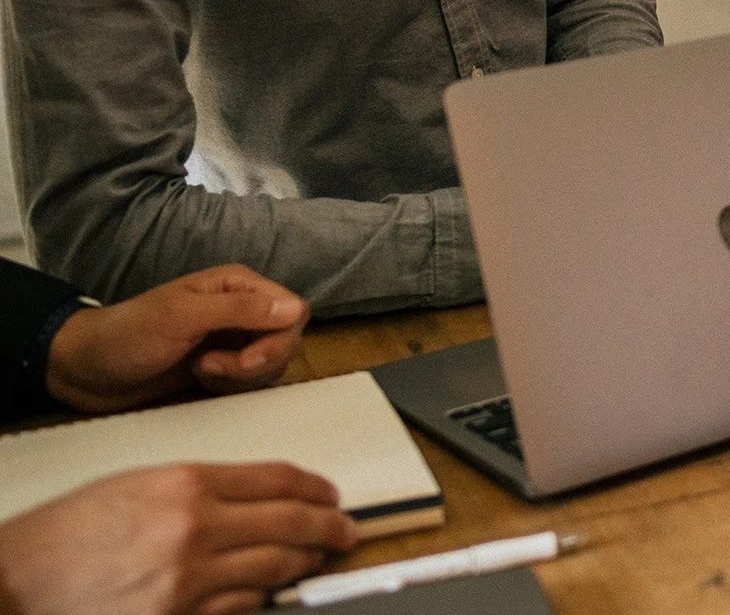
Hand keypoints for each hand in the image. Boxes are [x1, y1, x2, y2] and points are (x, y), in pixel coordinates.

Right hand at [0, 462, 355, 614]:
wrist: (15, 583)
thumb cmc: (64, 535)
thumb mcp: (138, 485)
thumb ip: (201, 489)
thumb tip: (255, 497)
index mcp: (186, 483)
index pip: (279, 480)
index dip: (315, 488)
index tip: (329, 495)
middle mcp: (195, 528)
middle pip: (291, 524)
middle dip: (327, 528)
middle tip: (344, 531)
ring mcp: (189, 580)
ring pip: (275, 569)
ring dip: (302, 563)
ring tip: (315, 559)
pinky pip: (241, 607)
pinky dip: (260, 596)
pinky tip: (266, 589)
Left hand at [45, 266, 307, 413]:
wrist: (86, 370)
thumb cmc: (127, 335)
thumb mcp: (183, 317)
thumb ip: (240, 310)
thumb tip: (296, 308)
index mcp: (237, 285)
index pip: (293, 309)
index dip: (278, 338)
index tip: (245, 359)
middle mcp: (242, 308)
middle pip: (287, 338)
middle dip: (256, 362)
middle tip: (211, 367)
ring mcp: (233, 338)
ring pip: (272, 362)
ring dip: (241, 376)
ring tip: (200, 370)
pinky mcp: (222, 365)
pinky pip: (251, 380)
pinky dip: (231, 386)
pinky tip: (200, 379)